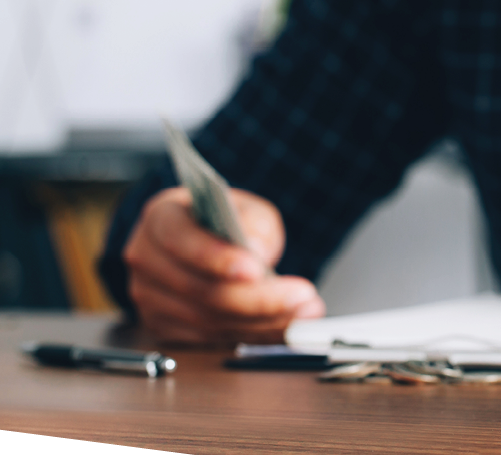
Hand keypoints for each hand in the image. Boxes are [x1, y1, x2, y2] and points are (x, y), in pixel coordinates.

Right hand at [123, 187, 325, 345]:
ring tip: (306, 311)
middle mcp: (147, 260)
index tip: (255, 269)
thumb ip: (253, 224)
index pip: (181, 241)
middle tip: (302, 295)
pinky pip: (214, 340)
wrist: (208, 240)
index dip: (217, 258)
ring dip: (264, 321)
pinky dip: (256, 335)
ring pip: (210, 321)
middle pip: (200, 290)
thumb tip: (256, 251)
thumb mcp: (246, 207)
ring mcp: (152, 299)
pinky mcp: (167, 328)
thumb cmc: (223, 219)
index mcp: (161, 219)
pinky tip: (287, 325)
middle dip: (257, 298)